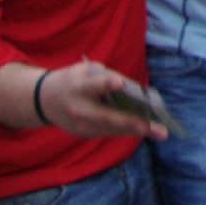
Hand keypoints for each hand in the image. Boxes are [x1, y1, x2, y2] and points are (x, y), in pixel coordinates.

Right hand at [38, 61, 168, 141]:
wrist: (45, 100)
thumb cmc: (74, 80)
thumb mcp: (86, 71)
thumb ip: (108, 78)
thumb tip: (137, 93)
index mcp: (79, 86)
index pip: (94, 84)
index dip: (108, 83)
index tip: (121, 83)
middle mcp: (80, 108)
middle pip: (107, 116)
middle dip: (130, 121)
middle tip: (150, 125)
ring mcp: (82, 125)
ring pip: (113, 128)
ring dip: (137, 130)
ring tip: (160, 132)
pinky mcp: (86, 133)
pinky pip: (110, 131)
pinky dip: (128, 129)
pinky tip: (148, 129)